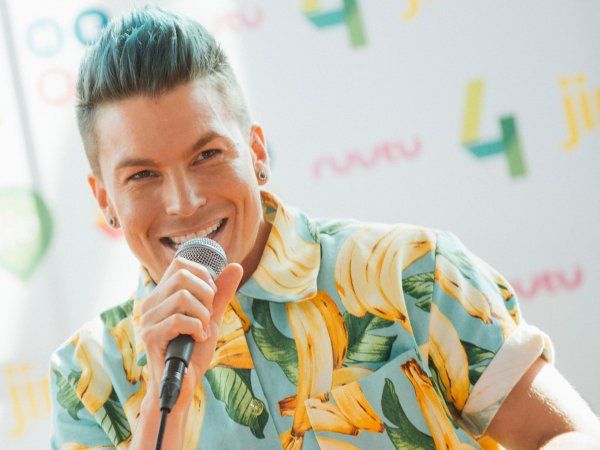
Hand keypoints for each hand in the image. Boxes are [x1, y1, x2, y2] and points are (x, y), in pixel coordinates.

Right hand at [138, 256, 242, 411]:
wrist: (182, 385)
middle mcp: (150, 303)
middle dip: (206, 294)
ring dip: (203, 314)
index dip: (202, 274)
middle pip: (182, 275)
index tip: (211, 296)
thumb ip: (221, 293)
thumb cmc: (193, 351)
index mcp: (162, 295)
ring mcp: (148, 320)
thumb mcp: (211, 317)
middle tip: (208, 315)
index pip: (179, 264)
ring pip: (182, 297)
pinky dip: (197, 328)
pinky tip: (198, 339)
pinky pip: (179, 320)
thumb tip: (236, 266)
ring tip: (203, 329)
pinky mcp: (151, 337)